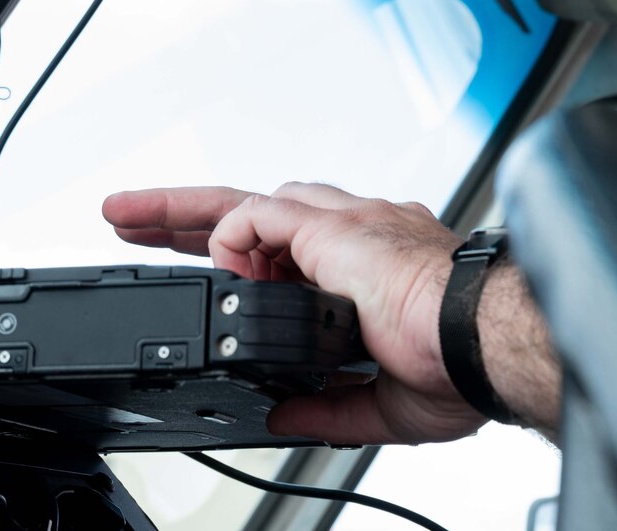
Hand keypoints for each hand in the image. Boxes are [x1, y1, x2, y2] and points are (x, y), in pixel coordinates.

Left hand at [102, 182, 487, 444]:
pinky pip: (260, 214)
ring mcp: (348, 225)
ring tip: (130, 217)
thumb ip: (329, 408)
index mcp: (376, 271)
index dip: (246, 260)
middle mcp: (362, 234)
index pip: (296, 251)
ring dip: (187, 211)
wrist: (486, 345)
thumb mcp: (384, 404)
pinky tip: (220, 269)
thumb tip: (287, 418)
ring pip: (251, 198)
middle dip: (191, 215)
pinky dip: (229, 236)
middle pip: (260, 211)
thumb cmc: (463, 364)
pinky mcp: (333, 227)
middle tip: (133, 215)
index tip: (211, 273)